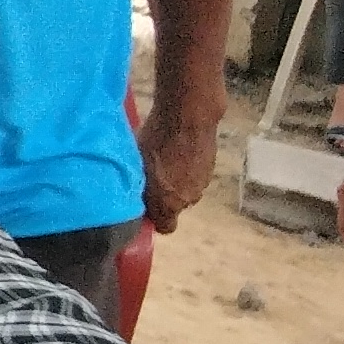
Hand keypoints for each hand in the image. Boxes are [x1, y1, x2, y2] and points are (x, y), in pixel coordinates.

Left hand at [133, 97, 218, 233]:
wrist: (188, 116)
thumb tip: (132, 197)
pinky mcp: (211, 166)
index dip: (155, 219)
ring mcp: (203, 183)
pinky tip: (176, 149)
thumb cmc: (155, 141)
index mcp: (169, 203)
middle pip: (175, 206)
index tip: (145, 205)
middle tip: (150, 176)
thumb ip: (137, 187)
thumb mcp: (136, 166)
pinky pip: (194, 174)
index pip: (166, 227)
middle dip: (164, 196)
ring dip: (176, 180)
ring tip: (164, 158)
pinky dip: (187, 167)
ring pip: (185, 189)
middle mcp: (189, 199)